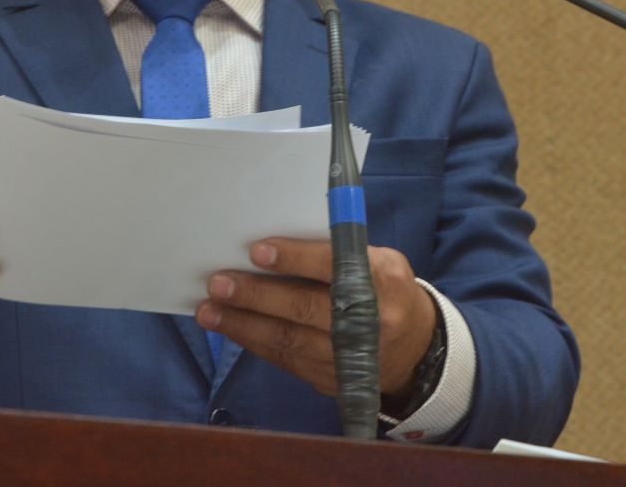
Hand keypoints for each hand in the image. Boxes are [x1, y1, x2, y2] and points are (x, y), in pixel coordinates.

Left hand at [195, 238, 436, 399]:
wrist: (415, 349)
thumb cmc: (385, 289)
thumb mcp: (378, 260)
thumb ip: (338, 251)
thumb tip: (276, 245)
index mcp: (383, 280)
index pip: (334, 266)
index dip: (295, 259)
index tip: (257, 250)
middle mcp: (369, 321)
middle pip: (305, 309)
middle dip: (257, 296)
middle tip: (219, 283)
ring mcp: (350, 357)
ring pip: (288, 340)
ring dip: (243, 325)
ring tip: (209, 311)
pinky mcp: (333, 379)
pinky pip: (286, 360)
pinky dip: (255, 343)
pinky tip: (230, 328)